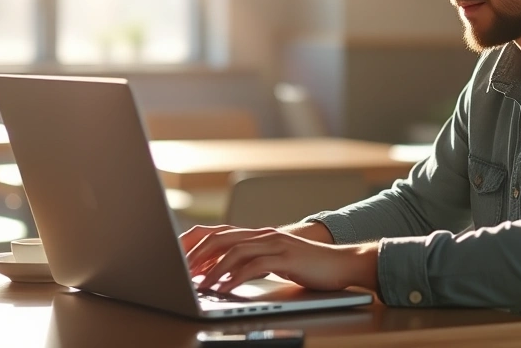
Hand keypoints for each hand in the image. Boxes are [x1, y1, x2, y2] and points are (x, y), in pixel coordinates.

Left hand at [181, 225, 377, 293]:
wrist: (343, 262)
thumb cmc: (308, 266)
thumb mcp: (274, 260)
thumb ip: (250, 261)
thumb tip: (220, 274)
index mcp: (257, 234)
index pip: (216, 232)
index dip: (194, 243)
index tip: (177, 259)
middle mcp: (263, 234)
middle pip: (219, 237)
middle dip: (195, 255)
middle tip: (179, 271)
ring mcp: (274, 243)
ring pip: (233, 250)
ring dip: (212, 269)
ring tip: (198, 284)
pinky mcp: (285, 257)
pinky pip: (253, 266)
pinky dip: (234, 277)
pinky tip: (224, 289)